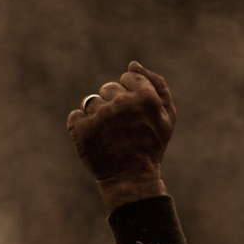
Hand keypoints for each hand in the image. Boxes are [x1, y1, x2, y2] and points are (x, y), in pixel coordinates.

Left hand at [67, 62, 176, 212]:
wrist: (131, 179)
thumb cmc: (151, 147)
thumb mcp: (167, 117)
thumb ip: (156, 85)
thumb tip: (132, 64)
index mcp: (145, 97)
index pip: (128, 77)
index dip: (131, 95)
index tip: (135, 115)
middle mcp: (122, 103)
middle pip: (109, 88)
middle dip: (114, 105)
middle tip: (123, 129)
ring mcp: (100, 115)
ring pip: (92, 102)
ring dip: (98, 117)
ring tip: (109, 137)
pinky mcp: (81, 128)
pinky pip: (76, 116)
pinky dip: (82, 127)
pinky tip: (95, 141)